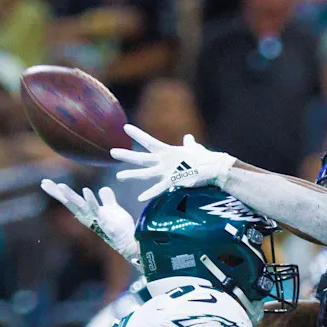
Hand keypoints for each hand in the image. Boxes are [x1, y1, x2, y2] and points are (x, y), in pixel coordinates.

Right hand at [40, 180, 140, 266]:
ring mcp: (97, 220)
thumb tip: (103, 189)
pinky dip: (90, 200)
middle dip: (57, 193)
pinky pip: (97, 210)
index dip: (57, 192)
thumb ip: (107, 199)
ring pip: (80, 206)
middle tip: (45, 183)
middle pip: (70, 202)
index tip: (44, 183)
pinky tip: (85, 190)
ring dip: (70, 195)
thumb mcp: (113, 209)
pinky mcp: (106, 223)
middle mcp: (89, 216)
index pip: (70, 200)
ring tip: (60, 186)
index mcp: (88, 212)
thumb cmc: (120, 227)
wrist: (130, 240)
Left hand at [110, 124, 236, 201]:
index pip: (148, 141)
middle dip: (126, 155)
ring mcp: (167, 171)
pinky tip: (140, 198)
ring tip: (118, 177)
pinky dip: (150, 193)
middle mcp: (164, 160)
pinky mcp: (174, 181)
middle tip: (112, 152)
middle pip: (141, 157)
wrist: (214, 167)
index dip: (136, 134)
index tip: (125, 128)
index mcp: (167, 151)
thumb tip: (189, 137)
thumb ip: (189, 144)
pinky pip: (159, 189)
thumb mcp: (194, 149)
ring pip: (145, 173)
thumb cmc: (205, 158)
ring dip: (132, 175)